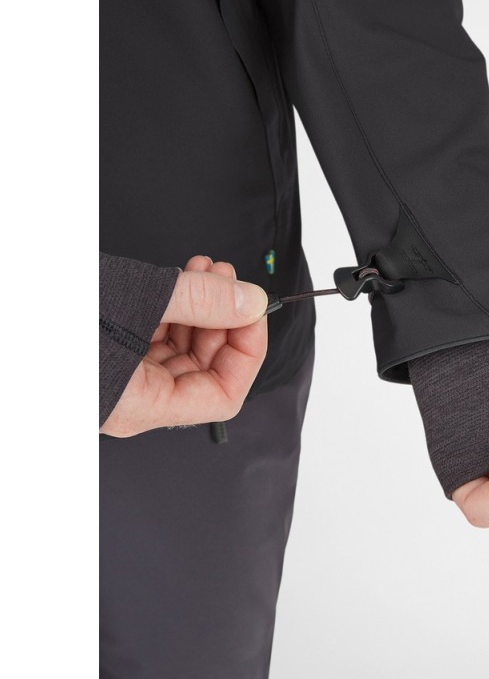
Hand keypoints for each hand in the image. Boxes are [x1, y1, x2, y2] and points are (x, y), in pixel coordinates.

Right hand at [101, 255, 268, 437]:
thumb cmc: (43, 314)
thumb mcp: (137, 299)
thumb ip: (201, 301)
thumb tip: (251, 302)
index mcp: (140, 406)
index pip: (223, 395)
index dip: (248, 352)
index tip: (255, 313)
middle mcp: (132, 400)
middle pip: (206, 368)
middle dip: (226, 319)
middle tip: (230, 280)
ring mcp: (119, 378)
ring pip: (182, 349)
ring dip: (203, 308)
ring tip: (208, 272)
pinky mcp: (107, 354)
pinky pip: (154, 338)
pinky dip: (175, 309)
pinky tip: (185, 280)